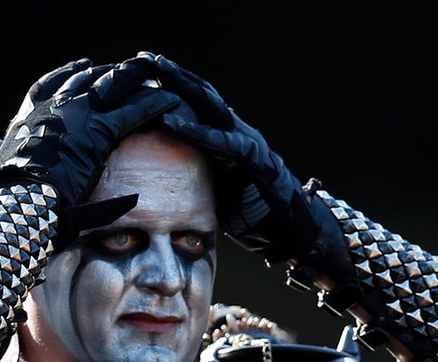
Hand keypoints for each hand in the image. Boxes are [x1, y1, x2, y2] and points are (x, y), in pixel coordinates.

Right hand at [0, 53, 182, 245]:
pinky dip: (155, 103)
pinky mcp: (103, 130)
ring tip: (156, 75)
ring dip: (138, 78)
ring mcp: (80, 113)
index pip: (53, 82)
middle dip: (111, 72)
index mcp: (31, 113)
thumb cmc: (7, 191)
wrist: (21, 199)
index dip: (71, 72)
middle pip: (90, 76)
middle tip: (131, 68)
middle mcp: (56, 105)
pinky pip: (136, 110)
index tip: (84, 66)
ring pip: (116, 84)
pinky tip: (170, 100)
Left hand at [153, 54, 313, 262]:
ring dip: (182, 89)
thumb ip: (202, 172)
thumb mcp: (220, 187)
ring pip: (211, 107)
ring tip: (157, 72)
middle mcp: (239, 132)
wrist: (290, 228)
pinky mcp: (250, 158)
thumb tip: (171, 176)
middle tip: (147, 57)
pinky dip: (194, 130)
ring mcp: (246, 141)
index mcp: (230, 137)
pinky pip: (218, 140)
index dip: (177, 86)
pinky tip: (171, 121)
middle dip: (175, 76)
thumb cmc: (254, 213)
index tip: (150, 71)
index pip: (201, 104)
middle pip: (204, 96)